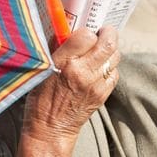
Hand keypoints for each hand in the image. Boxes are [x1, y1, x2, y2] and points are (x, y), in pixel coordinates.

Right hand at [24, 25, 118, 141]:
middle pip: (109, 43)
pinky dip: (109, 67)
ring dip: (109, 51)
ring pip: (115, 56)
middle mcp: (83, 72)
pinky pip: (114, 72)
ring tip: (98, 52)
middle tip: (102, 33)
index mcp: (64, 63)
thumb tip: (68, 28)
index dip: (87, 31)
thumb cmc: (41, 97)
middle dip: (108, 34)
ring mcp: (96, 84)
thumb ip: (58, 48)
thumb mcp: (43, 69)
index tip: (84, 33)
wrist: (50, 129)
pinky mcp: (103, 94)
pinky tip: (98, 70)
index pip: (87, 35)